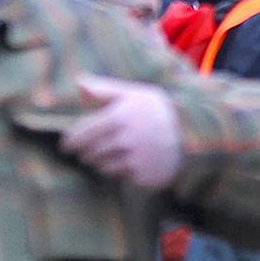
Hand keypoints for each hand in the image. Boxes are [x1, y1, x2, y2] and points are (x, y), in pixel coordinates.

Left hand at [60, 75, 182, 190]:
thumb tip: (78, 83)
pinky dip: (118, 172)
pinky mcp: (144, 177)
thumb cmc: (159, 110)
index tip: (65, 145)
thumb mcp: (133, 92)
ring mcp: (134, 162)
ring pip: (103, 167)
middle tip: (81, 152)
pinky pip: (121, 177)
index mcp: (116, 119)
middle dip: (83, 153)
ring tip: (102, 156)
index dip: (70, 141)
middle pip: (90, 153)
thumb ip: (103, 89)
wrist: (193, 135)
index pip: (82, 134)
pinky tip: (123, 163)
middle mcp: (123, 142)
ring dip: (98, 163)